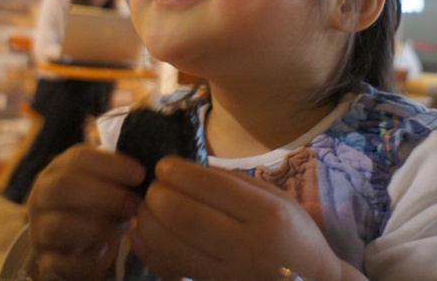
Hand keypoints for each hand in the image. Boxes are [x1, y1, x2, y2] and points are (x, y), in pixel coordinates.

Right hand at [27, 145, 144, 280]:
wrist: (64, 238)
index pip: (79, 159)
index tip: (140, 174)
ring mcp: (39, 229)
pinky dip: (87, 259)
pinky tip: (106, 252)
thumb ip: (116, 175)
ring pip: (60, 226)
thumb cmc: (91, 200)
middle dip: (105, 195)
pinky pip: (61, 263)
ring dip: (99, 227)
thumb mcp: (100, 180)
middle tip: (133, 204)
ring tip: (126, 226)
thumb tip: (142, 174)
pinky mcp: (45, 261)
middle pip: (64, 187)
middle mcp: (42, 196)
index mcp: (58, 169)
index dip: (112, 166)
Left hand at [129, 156, 346, 279]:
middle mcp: (247, 248)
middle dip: (159, 196)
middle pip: (185, 217)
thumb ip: (234, 183)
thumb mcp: (278, 199)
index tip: (164, 166)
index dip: (179, 173)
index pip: (212, 188)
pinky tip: (143, 231)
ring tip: (146, 207)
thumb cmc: (293, 235)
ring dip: (148, 222)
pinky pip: (170, 269)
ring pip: (171, 246)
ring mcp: (227, 275)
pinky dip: (149, 248)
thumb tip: (186, 171)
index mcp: (267, 216)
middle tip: (153, 187)